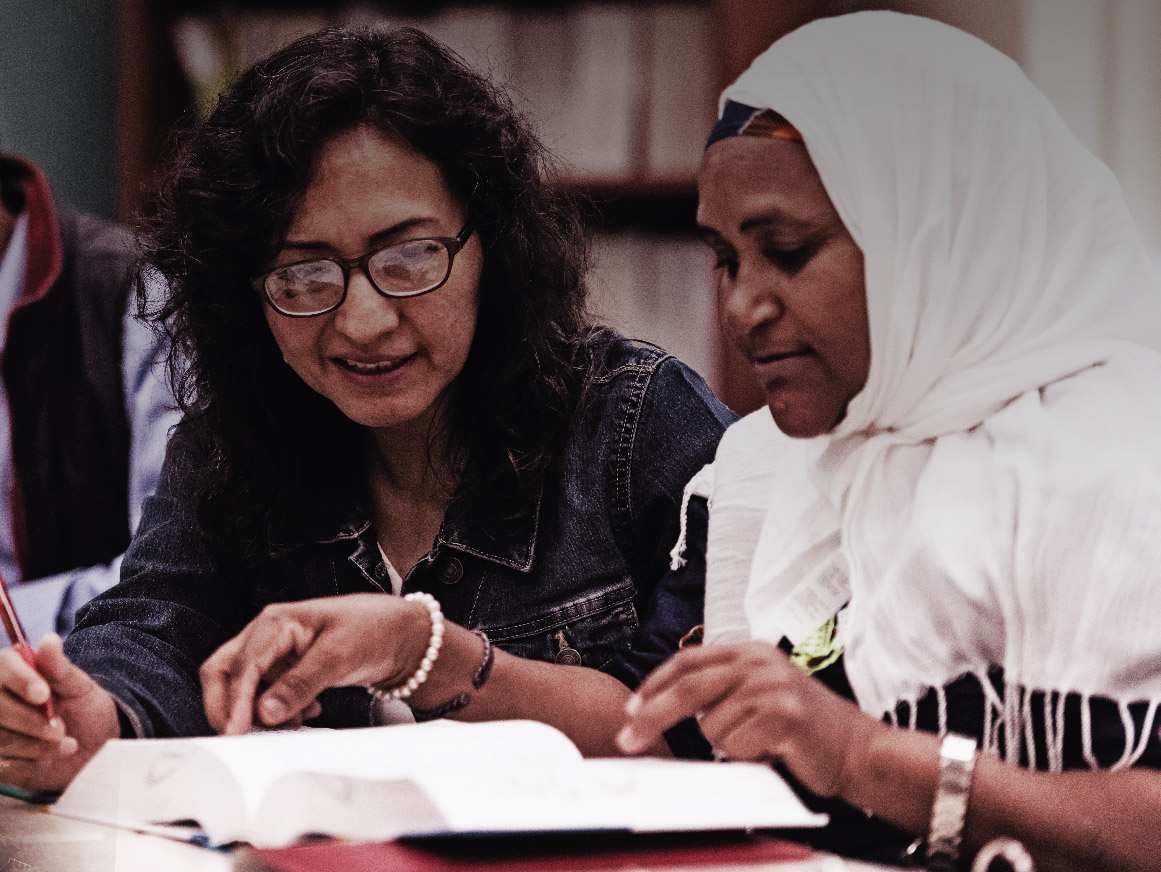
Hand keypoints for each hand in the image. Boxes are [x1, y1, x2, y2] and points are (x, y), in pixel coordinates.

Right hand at [0, 634, 119, 791]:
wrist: (95, 746)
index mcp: (13, 674)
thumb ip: (60, 667)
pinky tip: (42, 764)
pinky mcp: (0, 760)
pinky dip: (25, 765)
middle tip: (61, 728)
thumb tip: (50, 640)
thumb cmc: (85, 709)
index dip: (21, 681)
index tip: (43, 694)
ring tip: (67, 745)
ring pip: (1, 738)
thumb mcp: (79, 687)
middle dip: (30, 721)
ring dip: (36, 746)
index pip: (4, 669)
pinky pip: (2, 766)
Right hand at [200, 594, 432, 734]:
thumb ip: (299, 684)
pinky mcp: (287, 669)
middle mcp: (269, 635)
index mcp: (276, 622)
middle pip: (224, 671)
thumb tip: (264, 713)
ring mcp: (276, 653)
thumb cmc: (372, 630)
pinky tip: (306, 713)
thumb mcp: (338, 657)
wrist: (401, 633)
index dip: (235, 701)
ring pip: (245, 687)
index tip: (236, 733)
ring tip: (296, 719)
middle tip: (239, 736)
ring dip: (258, 711)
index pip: (242, 665)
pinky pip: (266, 695)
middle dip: (226, 705)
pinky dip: (278, 710)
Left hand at [616, 641, 880, 797]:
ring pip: (712, 725)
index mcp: (750, 651)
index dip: (655, 684)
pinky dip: (747, 756)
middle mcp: (759, 662)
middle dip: (652, 714)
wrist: (857, 749)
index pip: (688, 661)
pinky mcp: (783, 714)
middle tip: (628, 737)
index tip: (631, 708)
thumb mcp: (760, 693)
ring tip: (760, 742)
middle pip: (688, 688)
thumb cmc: (804, 729)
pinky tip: (773, 751)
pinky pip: (736, 744)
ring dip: (728, 744)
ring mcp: (772, 686)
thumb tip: (663, 704)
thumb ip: (722, 689)